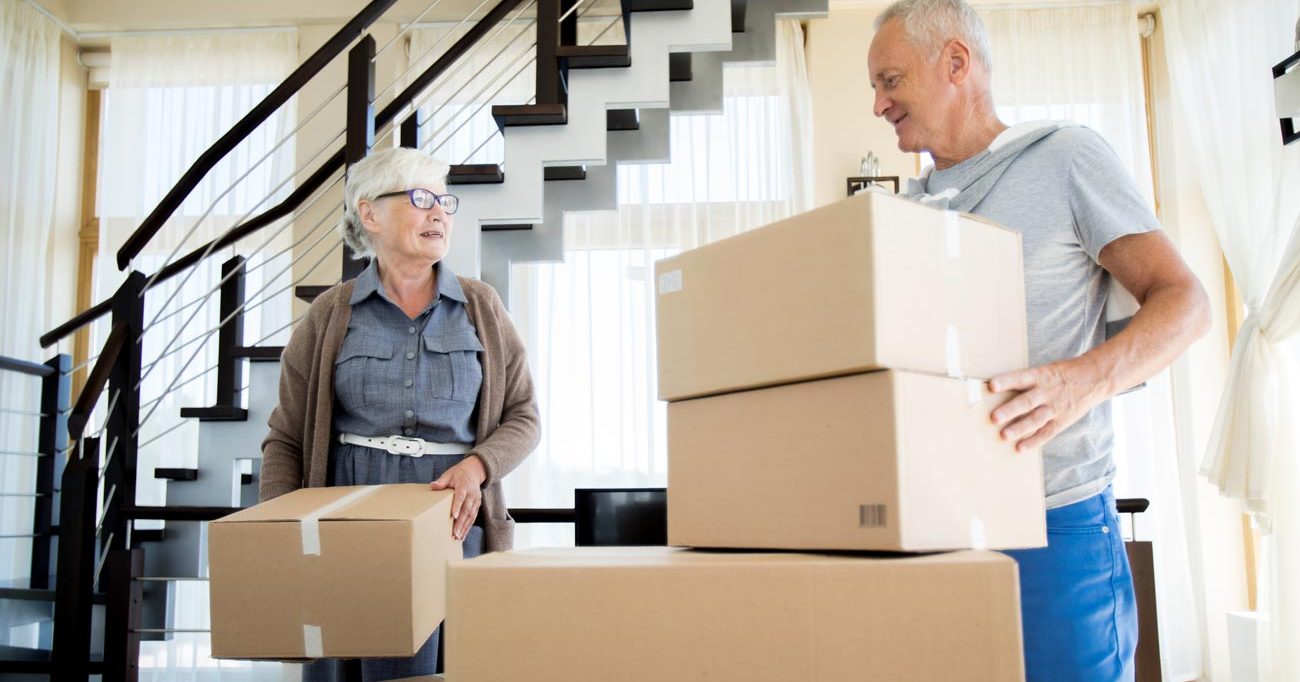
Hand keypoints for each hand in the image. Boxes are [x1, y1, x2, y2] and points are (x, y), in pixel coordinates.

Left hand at [430, 455, 486, 540]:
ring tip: (458, 537)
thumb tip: (433, 485)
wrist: (474, 470)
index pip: (460, 497)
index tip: (453, 516)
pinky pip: (473, 517)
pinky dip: (468, 527)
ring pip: (471, 516)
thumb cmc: (459, 473)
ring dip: (464, 527)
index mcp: (464, 486)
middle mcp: (472, 494)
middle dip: (460, 522)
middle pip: (466, 509)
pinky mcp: (477, 505)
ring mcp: (475, 500)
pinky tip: (462, 535)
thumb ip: (442, 481)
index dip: (457, 506)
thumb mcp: (449, 474)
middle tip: (454, 533)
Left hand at [988, 359, 1108, 452]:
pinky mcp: (1062, 420)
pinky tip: (1020, 448)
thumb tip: (997, 392)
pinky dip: (1034, 441)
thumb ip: (1025, 381)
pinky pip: (1047, 432)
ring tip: (1004, 436)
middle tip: (994, 418)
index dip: (1006, 381)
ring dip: (1020, 428)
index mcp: (1040, 376)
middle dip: (1010, 410)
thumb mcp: (1044, 370)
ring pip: (1036, 419)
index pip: (1021, 378)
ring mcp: (1055, 407)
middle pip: (1027, 402)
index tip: (992, 385)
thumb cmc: (1060, 374)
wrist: (1093, 378)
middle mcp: (1047, 392)